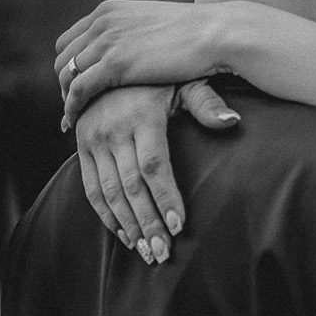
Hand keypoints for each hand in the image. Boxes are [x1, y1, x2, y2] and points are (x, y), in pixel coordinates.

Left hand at [55, 0, 239, 127]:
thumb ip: (135, 33)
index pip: (71, 39)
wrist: (218, 33)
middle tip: (75, 104)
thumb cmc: (198, 33)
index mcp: (110, 10)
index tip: (78, 84)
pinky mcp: (115, 63)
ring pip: (66, 74)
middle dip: (65, 82)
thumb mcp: (155, 24)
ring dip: (66, 97)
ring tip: (74, 116)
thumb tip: (132, 48)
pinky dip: (72, 107)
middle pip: (63, 57)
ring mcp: (107, 40)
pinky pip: (78, 89)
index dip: (71, 64)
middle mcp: (103, 21)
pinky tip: (76, 121)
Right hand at [75, 81, 240, 263]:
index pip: (153, 165)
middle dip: (148, 223)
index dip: (166, 196)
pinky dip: (107, 216)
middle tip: (164, 253)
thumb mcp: (185, 81)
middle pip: (131, 186)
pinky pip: (91, 188)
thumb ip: (206, 103)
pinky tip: (126, 236)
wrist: (111, 61)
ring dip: (129, 226)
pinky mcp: (82, 148)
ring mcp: (93, 140)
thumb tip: (232, 122)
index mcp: (141, 116)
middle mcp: (113, 130)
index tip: (179, 226)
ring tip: (148, 253)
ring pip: (110, 193)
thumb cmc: (161, 76)